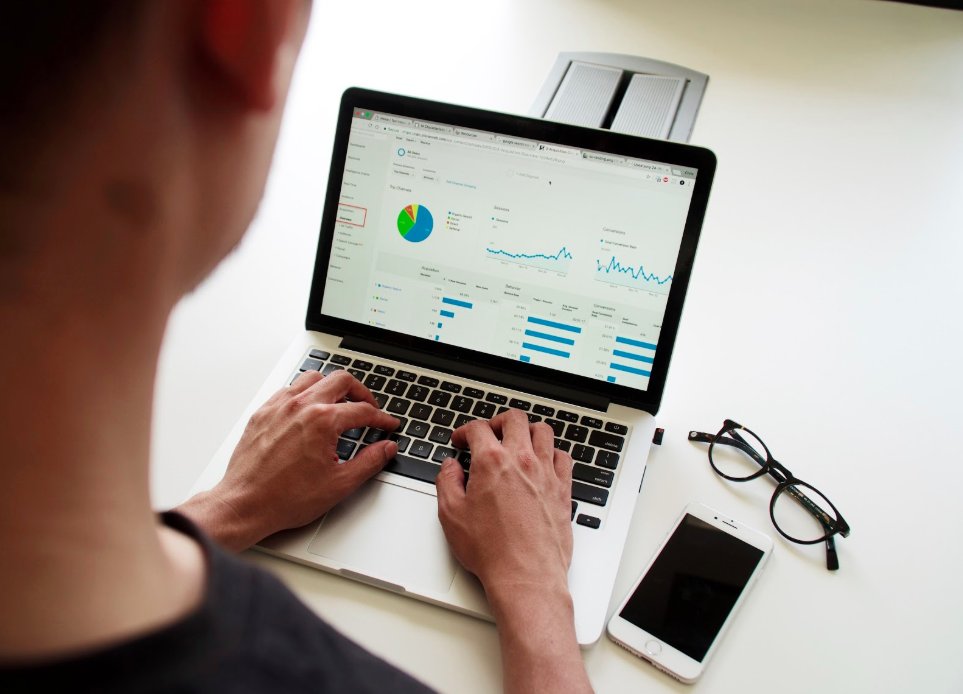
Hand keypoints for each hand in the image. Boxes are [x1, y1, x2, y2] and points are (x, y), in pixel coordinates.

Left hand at [178, 370, 398, 550]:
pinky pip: (288, 390)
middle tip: (369, 407)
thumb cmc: (285, 498)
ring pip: (312, 378)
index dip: (381, 418)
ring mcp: (279, 407)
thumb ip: (369, 462)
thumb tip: (386, 449)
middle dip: (361, 392)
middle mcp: (301, 407)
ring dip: (331, 387)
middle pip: (341, 380)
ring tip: (339, 403)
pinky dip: (304, 394)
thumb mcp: (339, 484)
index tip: (387, 425)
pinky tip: (308, 409)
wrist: (245, 505)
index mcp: (322, 421)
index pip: (363, 410)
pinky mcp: (262, 413)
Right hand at [435, 409, 573, 594]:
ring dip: (528, 430)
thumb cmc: (491, 550)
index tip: (461, 440)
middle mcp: (522, 461)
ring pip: (543, 431)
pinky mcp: (563, 489)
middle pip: (514, 419)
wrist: (526, 576)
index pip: (478, 429)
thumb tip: (450, 467)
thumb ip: (447, 482)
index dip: (464, 431)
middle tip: (490, 433)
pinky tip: (544, 462)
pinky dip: (552, 453)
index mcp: (492, 462)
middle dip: (498, 421)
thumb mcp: (452, 515)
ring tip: (518, 441)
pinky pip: (563, 457)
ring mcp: (546, 473)